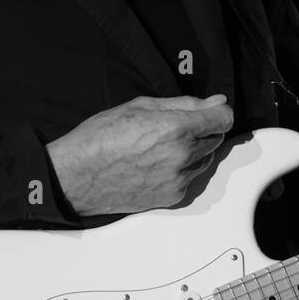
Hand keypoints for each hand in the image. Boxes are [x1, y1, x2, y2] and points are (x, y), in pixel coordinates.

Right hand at [46, 94, 233, 215]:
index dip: (218, 111)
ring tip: (161, 147)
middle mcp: (181, 156)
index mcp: (175, 128)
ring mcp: (178, 180)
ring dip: (194, 151)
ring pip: (205, 160)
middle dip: (203, 130)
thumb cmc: (99, 139)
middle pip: (215, 139)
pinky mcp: (172, 197)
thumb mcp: (140, 106)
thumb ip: (184, 104)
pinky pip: (190, 179)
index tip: (211, 110)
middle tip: (175, 127)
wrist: (76, 176)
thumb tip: (214, 101)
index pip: (222, 118)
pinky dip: (181, 170)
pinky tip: (155, 164)